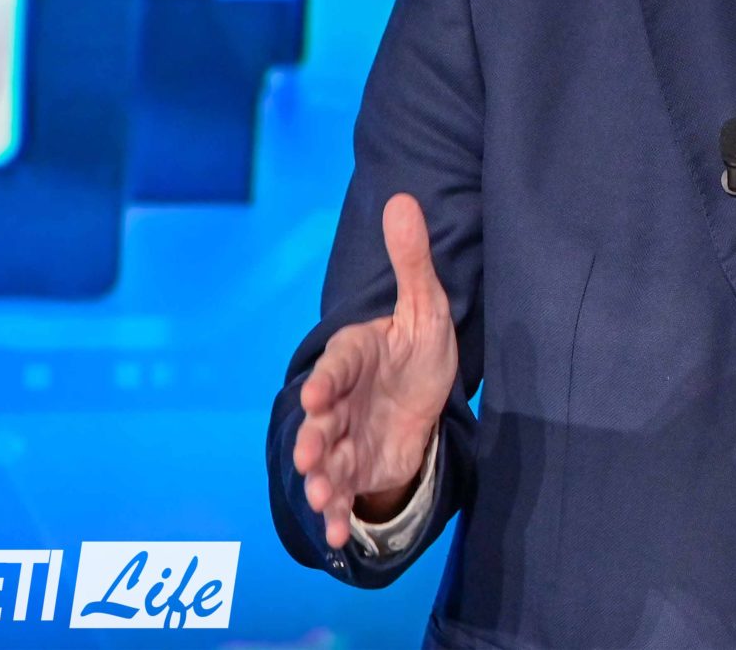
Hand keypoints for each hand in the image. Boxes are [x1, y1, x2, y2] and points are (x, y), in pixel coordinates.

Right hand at [293, 192, 458, 549]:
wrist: (424, 398)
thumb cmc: (418, 349)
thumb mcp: (427, 306)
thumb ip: (412, 261)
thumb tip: (402, 199)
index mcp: (353, 356)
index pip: (337, 367)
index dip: (327, 381)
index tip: (319, 394)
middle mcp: (341, 400)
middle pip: (322, 420)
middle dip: (314, 438)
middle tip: (309, 455)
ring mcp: (345, 437)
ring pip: (326, 460)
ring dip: (320, 480)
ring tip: (320, 498)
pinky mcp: (355, 469)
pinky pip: (343, 494)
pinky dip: (338, 516)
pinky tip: (338, 536)